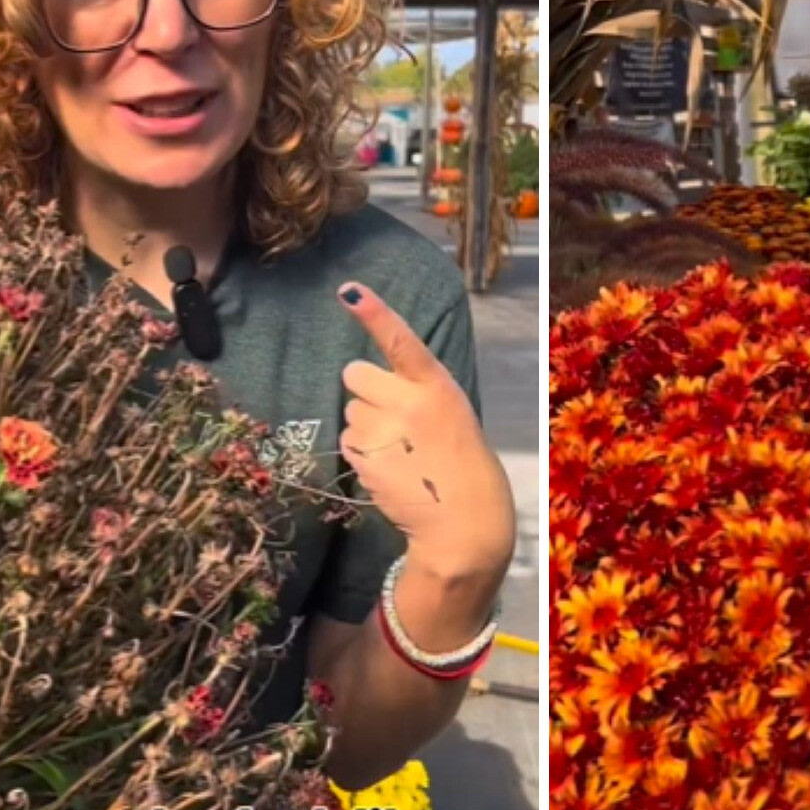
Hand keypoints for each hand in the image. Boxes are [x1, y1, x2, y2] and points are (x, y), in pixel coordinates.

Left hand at [336, 282, 514, 582]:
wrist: (463, 519)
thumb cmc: (459, 460)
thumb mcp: (450, 412)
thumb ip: (416, 391)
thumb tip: (366, 383)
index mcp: (437, 385)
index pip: (401, 341)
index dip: (374, 314)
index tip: (349, 291)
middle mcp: (409, 402)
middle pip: (355, 373)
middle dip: (364, 390)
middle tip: (390, 416)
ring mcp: (384, 432)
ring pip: (351, 410)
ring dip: (366, 425)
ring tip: (398, 451)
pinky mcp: (364, 458)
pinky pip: (346, 441)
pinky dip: (361, 452)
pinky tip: (389, 467)